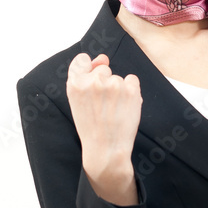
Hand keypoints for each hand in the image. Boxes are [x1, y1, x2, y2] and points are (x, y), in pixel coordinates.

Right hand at [66, 53, 141, 203]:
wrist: (106, 149)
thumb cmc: (91, 127)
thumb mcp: (79, 102)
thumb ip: (87, 76)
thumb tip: (102, 58)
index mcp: (75, 84)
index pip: (81, 60)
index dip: (88, 68)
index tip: (91, 81)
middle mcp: (93, 81)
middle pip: (103, 70)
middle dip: (105, 83)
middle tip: (103, 106)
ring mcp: (113, 84)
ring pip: (118, 78)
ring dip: (118, 90)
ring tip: (113, 111)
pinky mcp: (130, 89)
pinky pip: (132, 80)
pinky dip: (131, 91)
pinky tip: (125, 107)